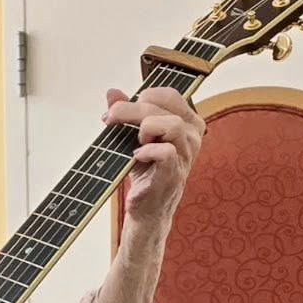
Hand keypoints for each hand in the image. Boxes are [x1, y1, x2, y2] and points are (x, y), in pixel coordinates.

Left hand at [103, 86, 202, 233]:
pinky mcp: (173, 174)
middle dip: (129, 110)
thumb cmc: (145, 171)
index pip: (167, 94)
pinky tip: (136, 157)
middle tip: (110, 119)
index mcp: (187, 122)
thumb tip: (112, 92)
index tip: (118, 112)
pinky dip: (147, 151)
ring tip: (135, 142)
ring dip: (145, 128)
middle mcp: (191, 136)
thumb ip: (126, 113)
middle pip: (161, 106)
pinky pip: (166, 152)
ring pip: (171, 124)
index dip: (141, 98)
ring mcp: (186, 156)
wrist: (146, 209)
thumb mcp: (134, 137)